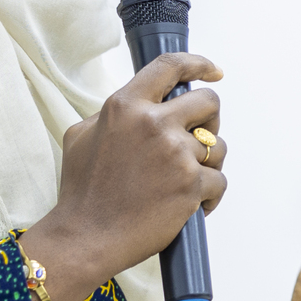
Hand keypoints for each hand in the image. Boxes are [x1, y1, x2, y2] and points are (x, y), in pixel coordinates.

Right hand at [18, 52, 228, 300]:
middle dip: (210, 120)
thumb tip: (141, 106)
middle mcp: (154, 123)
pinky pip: (219, 181)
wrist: (86, 237)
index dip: (199, 64)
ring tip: (185, 182)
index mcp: (126, 106)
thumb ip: (114, 114)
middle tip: (198, 140)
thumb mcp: (81, 136)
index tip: (213, 72)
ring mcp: (176, 153)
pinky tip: (192, 206)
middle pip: (208, 102)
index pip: (171, 67)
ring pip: (218, 147)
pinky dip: (210, 196)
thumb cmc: (82, 191)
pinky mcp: (191, 185)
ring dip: (208, 164)